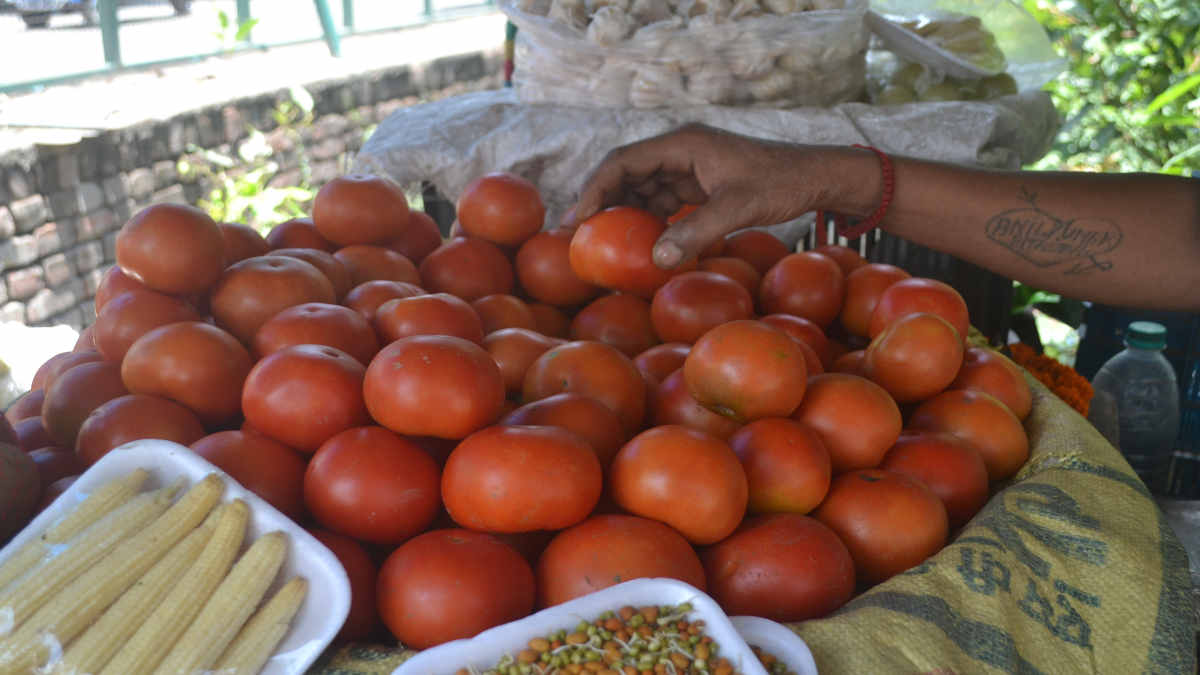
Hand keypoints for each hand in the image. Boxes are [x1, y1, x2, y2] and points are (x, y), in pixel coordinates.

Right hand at [572, 124, 838, 267]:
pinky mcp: (700, 184)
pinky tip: (640, 244)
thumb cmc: (781, 184)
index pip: (623, 161)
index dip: (596, 188)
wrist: (815, 178)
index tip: (578, 219)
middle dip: (602, 202)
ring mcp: (689, 167)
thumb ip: (696, 232)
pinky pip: (663, 201)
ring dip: (624, 213)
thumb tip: (656, 258)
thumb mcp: (737, 208)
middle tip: (579, 235)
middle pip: (627, 173)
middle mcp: (680, 150)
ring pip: (643, 188)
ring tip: (602, 243)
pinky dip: (649, 220)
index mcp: (683, 143)